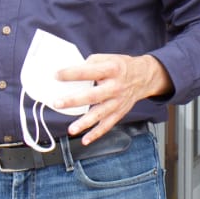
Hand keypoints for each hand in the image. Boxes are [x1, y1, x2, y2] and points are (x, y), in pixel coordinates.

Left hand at [55, 54, 170, 144]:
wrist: (143, 77)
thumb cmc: (121, 67)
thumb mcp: (108, 58)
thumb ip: (90, 64)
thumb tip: (70, 72)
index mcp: (111, 69)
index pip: (89, 71)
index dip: (72, 73)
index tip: (57, 75)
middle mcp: (115, 87)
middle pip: (93, 95)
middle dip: (74, 100)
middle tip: (58, 103)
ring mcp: (117, 102)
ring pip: (100, 114)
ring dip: (85, 123)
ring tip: (72, 129)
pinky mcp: (119, 113)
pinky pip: (107, 125)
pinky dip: (96, 134)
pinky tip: (85, 139)